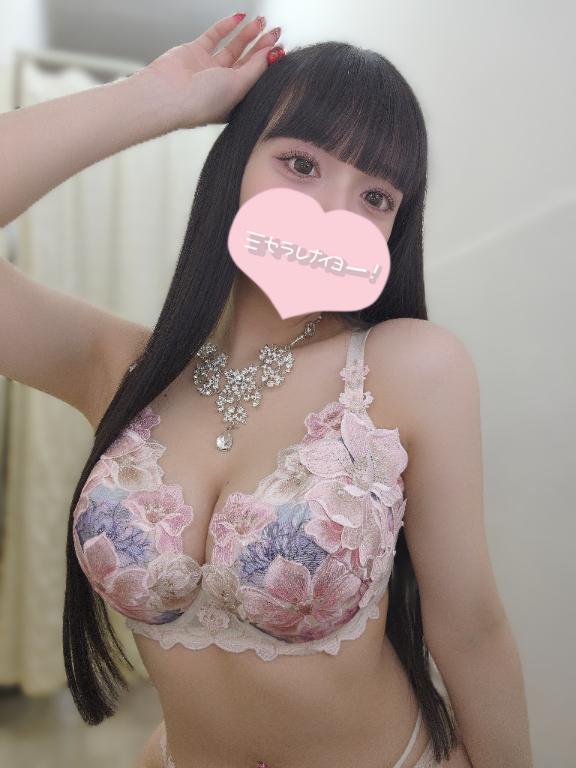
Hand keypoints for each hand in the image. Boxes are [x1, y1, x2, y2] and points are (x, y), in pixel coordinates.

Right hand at [141, 13, 282, 129]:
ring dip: (246, 34)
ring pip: (231, 47)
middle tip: (274, 30)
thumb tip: (271, 53)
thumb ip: (256, 68)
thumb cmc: (202, 102)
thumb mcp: (238, 85)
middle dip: (260, 44)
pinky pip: (213, 36)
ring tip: (260, 21)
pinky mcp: (194, 53)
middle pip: (246, 61)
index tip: (280, 46)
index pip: (255, 76)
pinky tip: (239, 18)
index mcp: (233, 99)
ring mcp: (207, 68)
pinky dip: (226, 26)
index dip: (268, 60)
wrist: (168, 95)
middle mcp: (221, 85)